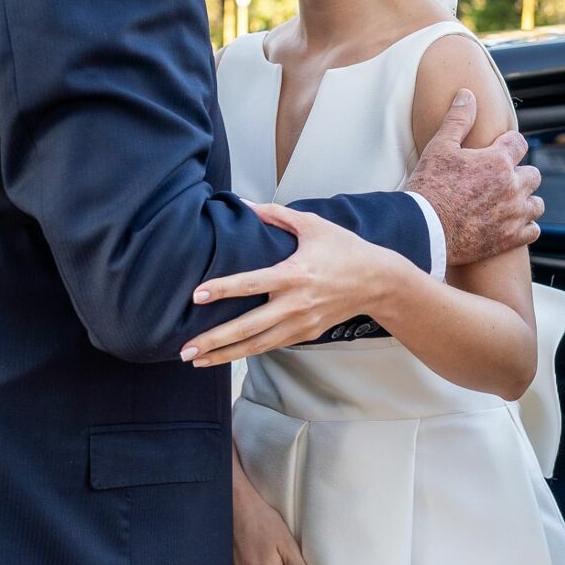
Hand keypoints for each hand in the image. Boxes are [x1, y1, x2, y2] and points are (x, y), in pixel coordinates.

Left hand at [181, 203, 406, 365]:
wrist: (378, 281)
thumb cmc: (345, 250)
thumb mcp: (313, 225)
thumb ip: (277, 214)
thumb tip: (245, 204)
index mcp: (295, 274)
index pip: (252, 284)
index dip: (223, 289)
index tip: (196, 296)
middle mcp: (296, 304)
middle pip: (248, 327)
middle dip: (214, 340)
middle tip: (185, 349)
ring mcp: (301, 323)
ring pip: (257, 345)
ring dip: (225, 355)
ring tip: (197, 360)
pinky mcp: (306, 334)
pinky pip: (271, 345)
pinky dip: (247, 351)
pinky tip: (226, 354)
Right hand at [402, 88, 542, 264]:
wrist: (424, 229)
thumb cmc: (429, 186)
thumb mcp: (440, 147)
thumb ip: (458, 119)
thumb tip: (467, 94)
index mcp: (498, 161)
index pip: (519, 143)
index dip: (509, 144)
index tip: (499, 149)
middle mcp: (513, 187)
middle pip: (533, 174)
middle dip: (519, 174)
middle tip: (500, 179)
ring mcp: (514, 214)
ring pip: (536, 204)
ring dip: (526, 200)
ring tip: (508, 202)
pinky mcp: (510, 238)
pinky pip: (533, 230)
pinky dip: (526, 226)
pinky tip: (512, 224)